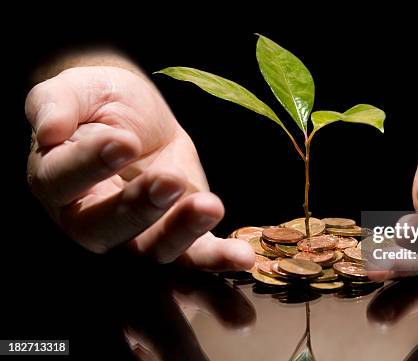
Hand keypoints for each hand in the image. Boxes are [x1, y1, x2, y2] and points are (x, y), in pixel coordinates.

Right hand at [26, 66, 253, 269]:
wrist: (136, 113)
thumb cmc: (98, 103)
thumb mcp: (75, 90)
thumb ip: (54, 104)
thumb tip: (48, 130)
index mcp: (57, 181)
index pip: (62, 181)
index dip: (89, 164)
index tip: (121, 141)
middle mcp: (91, 217)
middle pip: (105, 229)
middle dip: (137, 207)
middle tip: (168, 180)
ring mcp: (136, 231)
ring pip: (153, 250)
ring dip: (182, 234)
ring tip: (209, 206)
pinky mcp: (177, 230)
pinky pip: (195, 255)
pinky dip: (218, 259)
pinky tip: (242, 257)